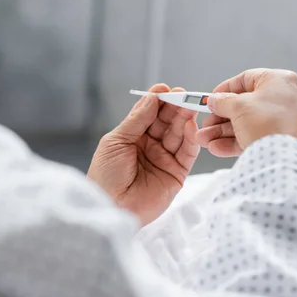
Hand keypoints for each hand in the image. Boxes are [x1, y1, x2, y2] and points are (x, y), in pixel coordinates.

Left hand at [88, 84, 199, 226]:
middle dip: (174, 107)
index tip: (164, 90)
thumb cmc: (106, 175)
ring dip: (184, 120)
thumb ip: (136, 120)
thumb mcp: (116, 142)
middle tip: (182, 95)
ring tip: (189, 107)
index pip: (148, 114)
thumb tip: (152, 98)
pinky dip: (191, 140)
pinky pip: (187, 154)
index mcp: (131, 137)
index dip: (157, 101)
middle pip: (166, 122)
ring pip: (178, 135)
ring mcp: (163, 159)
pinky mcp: (176, 173)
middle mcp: (149, 145)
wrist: (111, 207)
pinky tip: (191, 127)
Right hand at [196, 68, 296, 156]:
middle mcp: (287, 98)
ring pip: (247, 123)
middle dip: (220, 117)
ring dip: (223, 132)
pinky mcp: (284, 140)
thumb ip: (222, 101)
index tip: (212, 98)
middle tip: (207, 123)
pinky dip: (235, 142)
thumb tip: (215, 101)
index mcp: (280, 81)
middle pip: (245, 105)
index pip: (246, 79)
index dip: (225, 89)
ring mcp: (287, 120)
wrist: (286, 158)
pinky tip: (218, 147)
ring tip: (206, 140)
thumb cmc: (270, 124)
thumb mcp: (238, 106)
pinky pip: (256, 136)